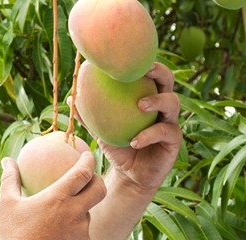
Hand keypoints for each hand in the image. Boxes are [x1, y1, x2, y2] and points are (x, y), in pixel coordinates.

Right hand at [0, 151, 105, 239]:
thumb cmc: (12, 236)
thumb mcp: (7, 204)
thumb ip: (10, 179)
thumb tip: (7, 161)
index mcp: (58, 198)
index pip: (83, 172)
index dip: (88, 160)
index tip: (87, 155)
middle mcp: (75, 213)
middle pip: (99, 189)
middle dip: (97, 180)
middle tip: (88, 179)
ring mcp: (82, 232)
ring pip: (87, 214)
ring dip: (79, 211)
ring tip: (59, 217)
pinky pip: (83, 234)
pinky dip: (74, 231)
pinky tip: (59, 238)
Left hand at [99, 62, 182, 195]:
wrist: (130, 175)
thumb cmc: (117, 147)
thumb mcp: (101, 131)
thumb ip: (90, 115)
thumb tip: (71, 97)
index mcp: (148, 97)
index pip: (149, 74)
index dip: (143, 62)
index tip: (128, 58)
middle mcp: (162, 106)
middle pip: (168, 81)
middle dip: (159, 71)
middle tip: (144, 71)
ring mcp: (171, 122)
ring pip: (172, 103)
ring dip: (157, 100)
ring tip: (140, 105)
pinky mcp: (174, 141)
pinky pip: (165, 132)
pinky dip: (149, 135)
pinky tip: (135, 141)